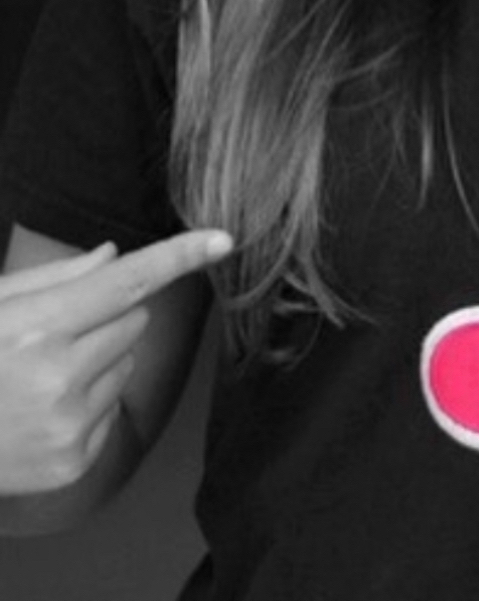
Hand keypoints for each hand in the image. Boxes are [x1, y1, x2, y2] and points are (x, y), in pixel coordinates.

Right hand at [0, 230, 231, 493]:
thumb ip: (55, 280)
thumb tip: (113, 256)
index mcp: (37, 329)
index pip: (127, 282)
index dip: (178, 256)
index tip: (221, 238)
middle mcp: (59, 377)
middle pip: (134, 320)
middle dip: (105, 319)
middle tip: (52, 336)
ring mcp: (69, 424)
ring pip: (127, 364)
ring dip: (98, 362)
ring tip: (38, 378)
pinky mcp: (74, 461)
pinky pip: (113, 409)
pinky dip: (88, 405)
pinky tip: (41, 412)